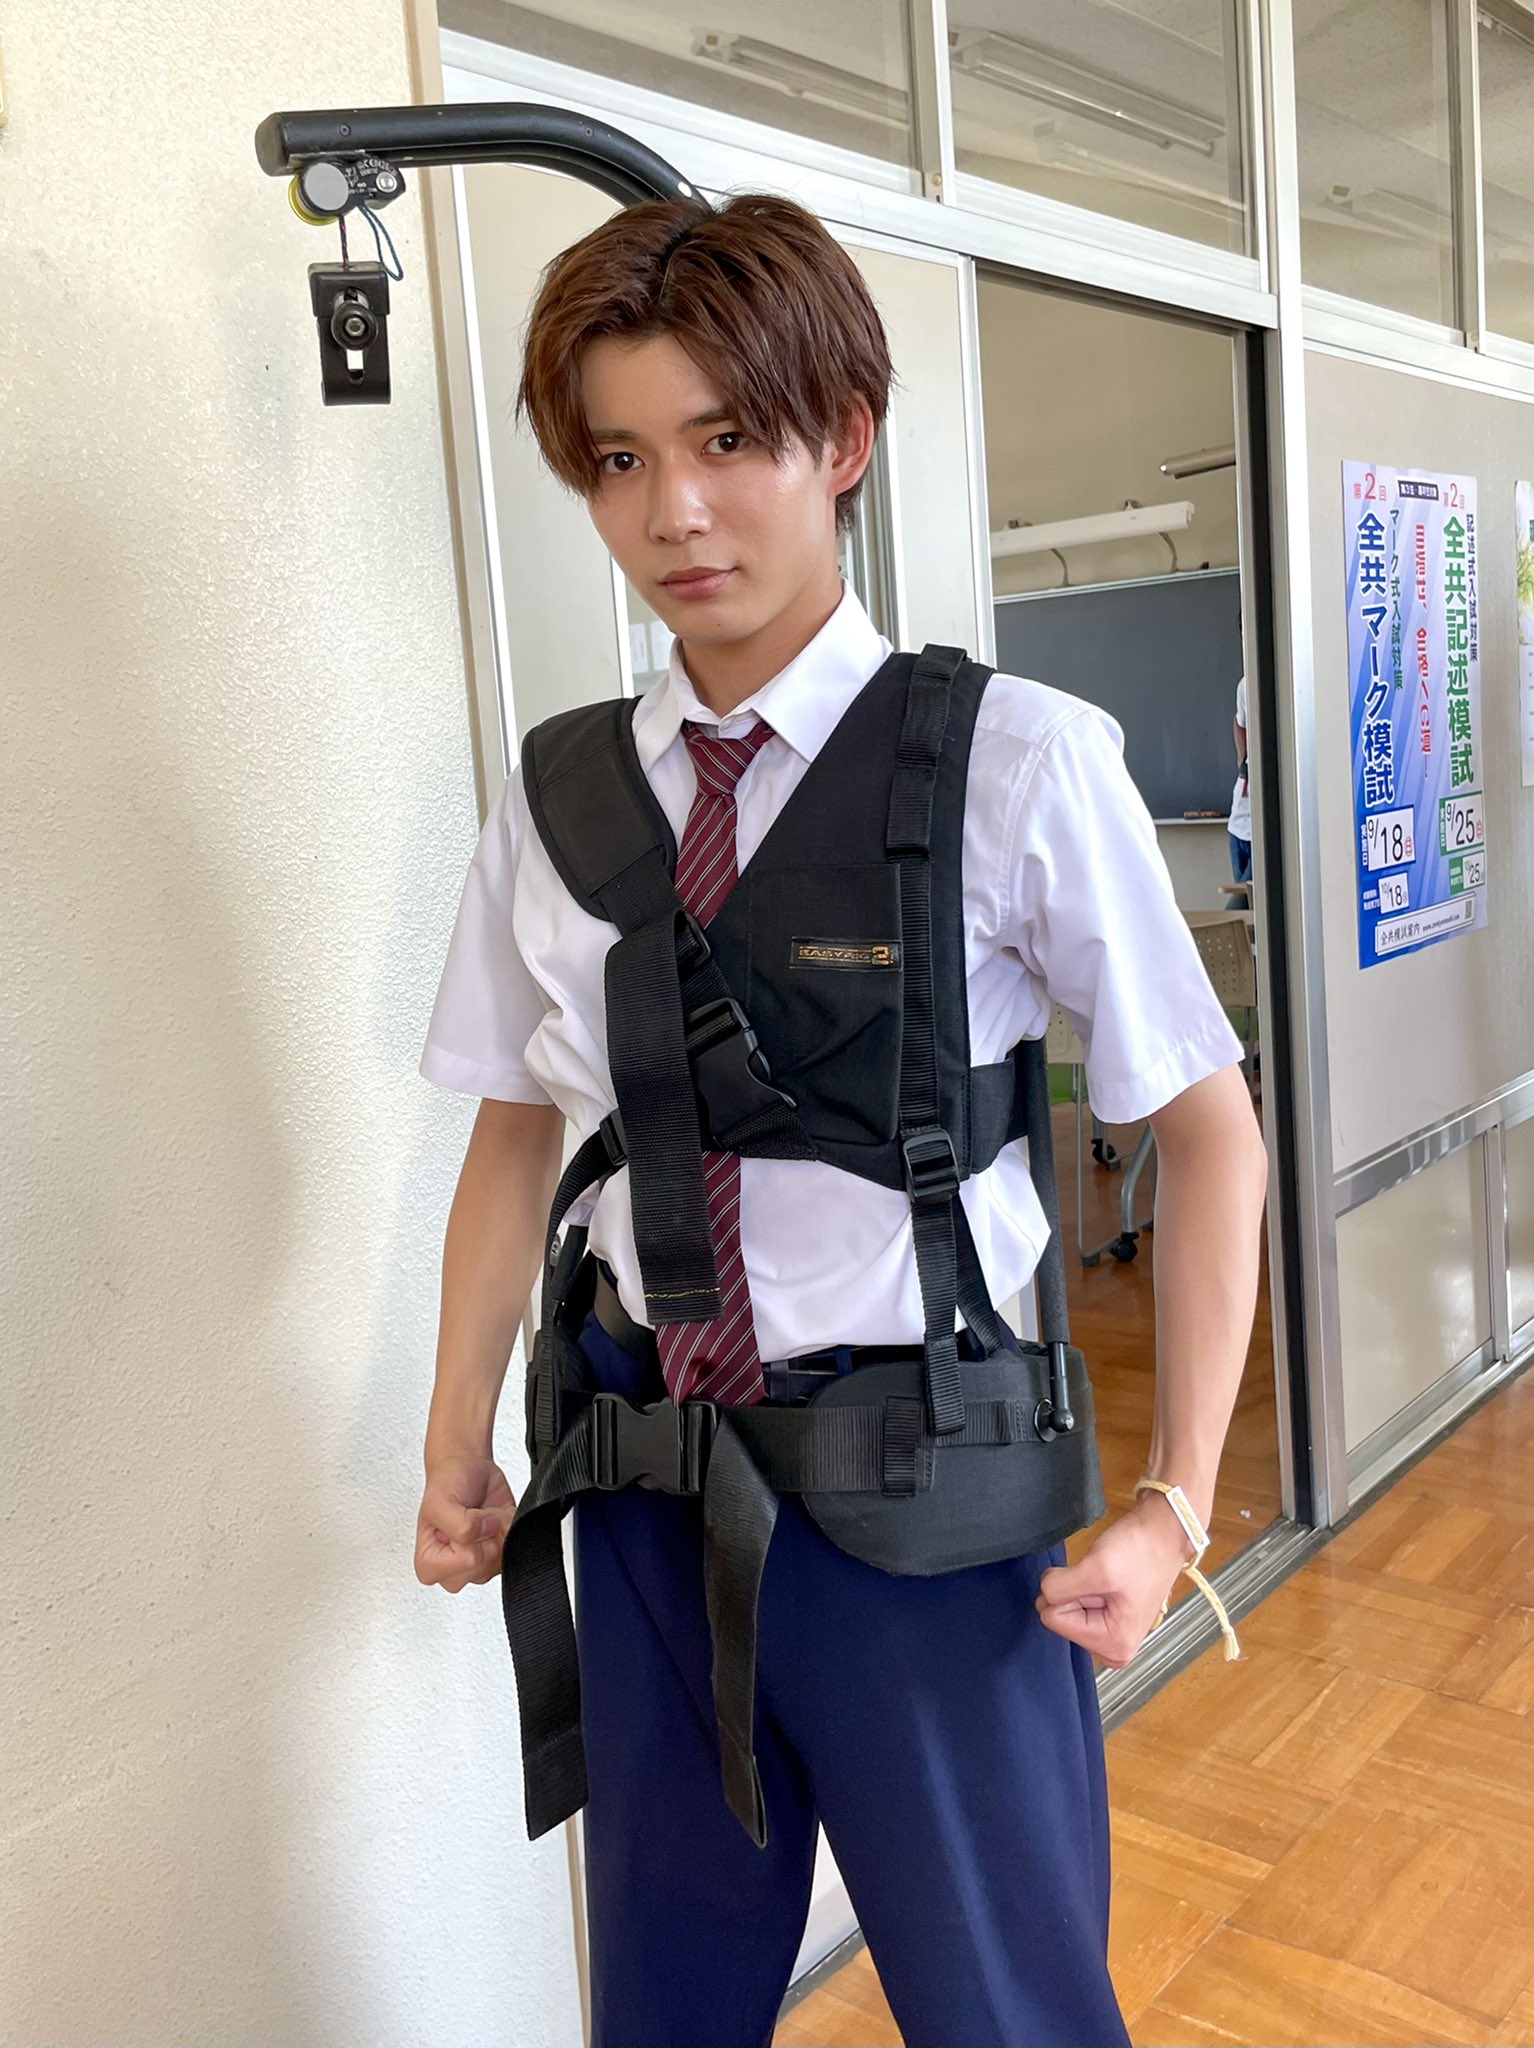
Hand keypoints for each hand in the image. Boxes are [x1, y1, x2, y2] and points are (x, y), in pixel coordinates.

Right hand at [416, 1454, 516, 1592]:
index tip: (459, 1517)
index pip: (468, 1561)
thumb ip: (461, 1525)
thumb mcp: (441, 1501)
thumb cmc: (447, 1484)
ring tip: (481, 1515)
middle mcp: (453, 1571)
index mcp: (430, 1565)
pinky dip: (510, 1526)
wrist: (466, 1469)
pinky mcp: (498, 1557)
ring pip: (503, 1556)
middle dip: (487, 1531)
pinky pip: (517, 1548)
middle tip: (472, 1514)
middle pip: (488, 1563)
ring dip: (499, 1527)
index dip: (471, 1533)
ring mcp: (479, 1566)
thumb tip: (488, 1530)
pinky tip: (494, 1519)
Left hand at [1034, 1492, 1197, 1668]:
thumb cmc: (1140, 1550)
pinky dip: (1086, 1582)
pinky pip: (1078, 1600)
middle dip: (1076, 1590)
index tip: (1098, 1579)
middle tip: (1104, 1578)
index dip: (1069, 1592)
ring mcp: (1112, 1632)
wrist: (1164, 1530)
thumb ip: (1059, 1588)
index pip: (1054, 1619)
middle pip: (1061, 1616)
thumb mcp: (1096, 1569)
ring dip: (1081, 1584)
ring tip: (1109, 1576)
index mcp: (1114, 1646)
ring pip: (1067, 1606)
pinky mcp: (1110, 1616)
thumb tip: (1043, 1594)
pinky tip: (1108, 1576)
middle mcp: (1114, 1648)